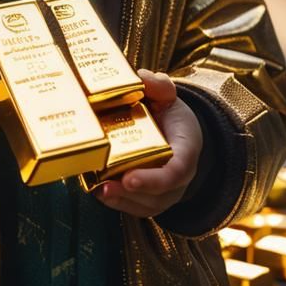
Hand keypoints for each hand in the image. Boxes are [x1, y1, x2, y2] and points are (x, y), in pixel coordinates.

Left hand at [96, 69, 202, 218]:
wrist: (176, 132)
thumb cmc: (171, 115)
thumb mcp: (169, 96)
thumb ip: (159, 85)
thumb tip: (141, 78)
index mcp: (187, 149)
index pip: (176, 171)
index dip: (154, 179)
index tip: (130, 178)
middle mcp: (179, 177)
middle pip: (158, 194)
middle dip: (130, 193)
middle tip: (105, 187)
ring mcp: (166, 191)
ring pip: (145, 204)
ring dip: (121, 200)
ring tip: (98, 189)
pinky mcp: (151, 197)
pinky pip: (136, 207)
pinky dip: (118, 202)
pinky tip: (98, 191)